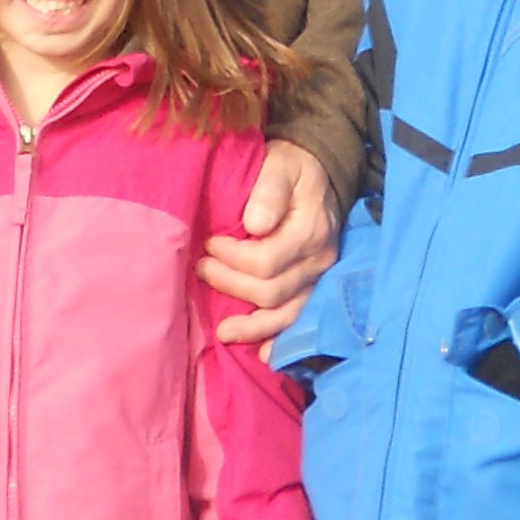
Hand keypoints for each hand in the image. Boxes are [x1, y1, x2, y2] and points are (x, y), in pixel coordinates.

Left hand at [198, 138, 336, 347]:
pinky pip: (298, 319)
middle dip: (231, 285)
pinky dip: (279, 339)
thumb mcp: (280, 164)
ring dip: (253, 326)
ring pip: (286, 314)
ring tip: (222, 332)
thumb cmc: (291, 167)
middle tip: (201, 269)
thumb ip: (269, 190)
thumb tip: (254, 224)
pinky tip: (261, 354)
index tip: (209, 244)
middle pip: (272, 291)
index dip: (233, 259)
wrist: (318, 171)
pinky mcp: (312, 287)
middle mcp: (319, 260)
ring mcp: (318, 277)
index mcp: (310, 229)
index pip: (267, 261)